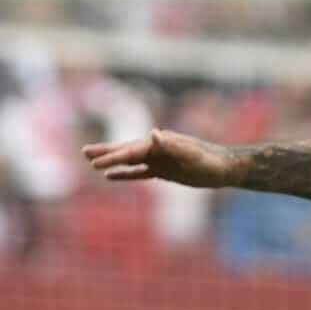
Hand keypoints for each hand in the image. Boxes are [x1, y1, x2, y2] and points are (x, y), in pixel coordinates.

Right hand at [82, 128, 238, 187]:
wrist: (226, 168)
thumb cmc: (211, 161)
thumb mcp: (192, 154)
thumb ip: (172, 145)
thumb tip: (153, 132)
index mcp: (160, 143)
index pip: (132, 150)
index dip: (114, 157)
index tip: (97, 163)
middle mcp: (156, 148)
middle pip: (126, 150)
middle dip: (106, 152)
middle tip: (84, 152)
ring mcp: (159, 160)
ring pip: (129, 161)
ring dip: (111, 161)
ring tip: (91, 161)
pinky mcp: (164, 171)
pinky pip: (139, 173)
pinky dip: (125, 174)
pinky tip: (110, 176)